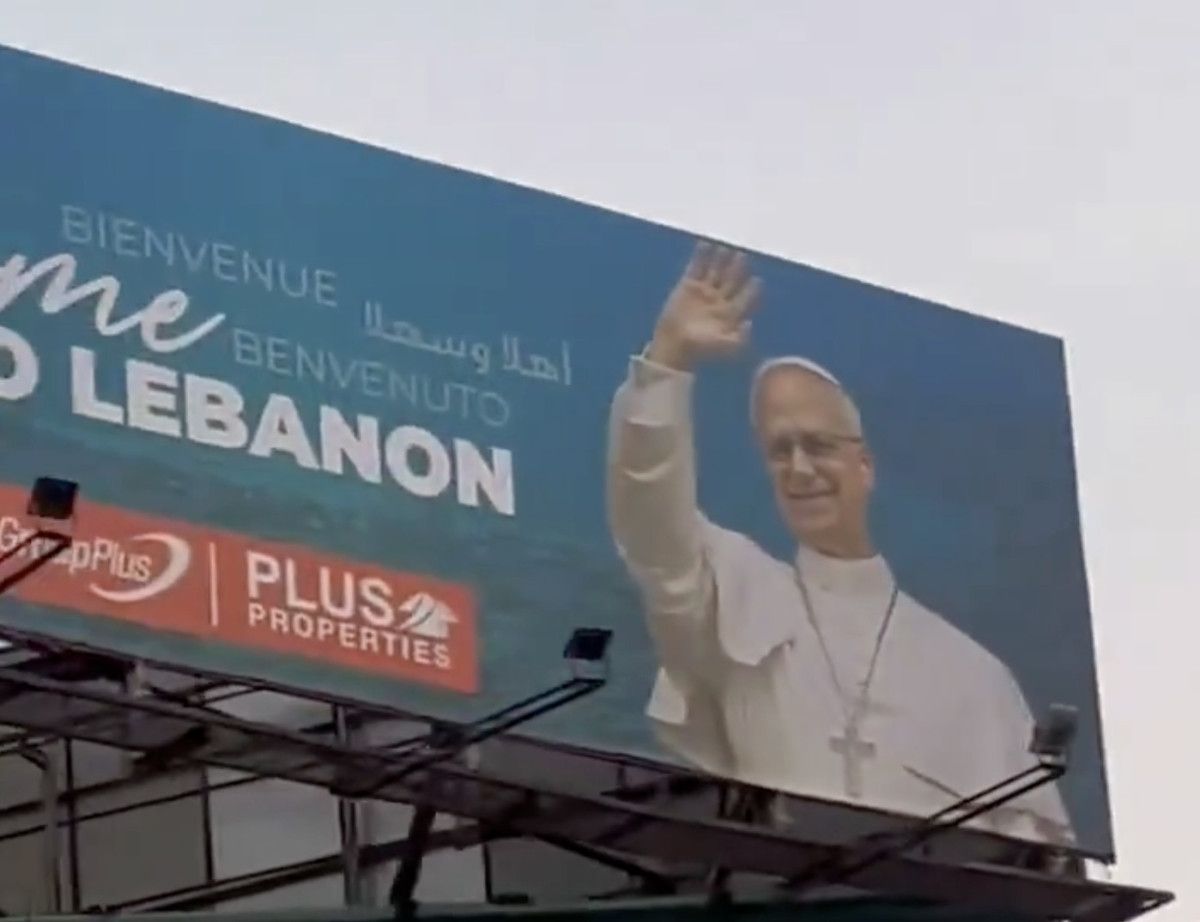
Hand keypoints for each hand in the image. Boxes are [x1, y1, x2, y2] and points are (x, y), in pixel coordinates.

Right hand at [647, 241, 760, 370]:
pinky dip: (700, 256)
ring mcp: (703, 292)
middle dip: (737, 269)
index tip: (757, 280)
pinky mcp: (687, 286)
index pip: (744, 298)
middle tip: (742, 256)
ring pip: (715, 272)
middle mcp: (718, 300)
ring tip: (725, 248)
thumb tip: (750, 324)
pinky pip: (695, 267)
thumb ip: (738, 339)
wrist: (673, 344)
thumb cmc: (699, 348)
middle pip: (731, 281)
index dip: (750, 290)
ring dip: (720, 260)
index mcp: (729, 313)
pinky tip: (705, 244)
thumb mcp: (722, 347)